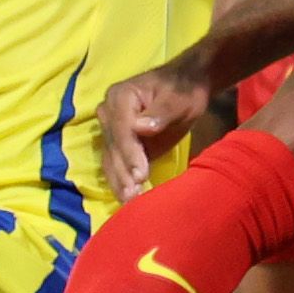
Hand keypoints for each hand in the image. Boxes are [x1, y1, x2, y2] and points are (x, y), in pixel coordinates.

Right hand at [102, 56, 210, 199]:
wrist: (185, 89)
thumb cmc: (183, 90)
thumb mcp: (178, 98)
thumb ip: (160, 112)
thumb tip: (140, 128)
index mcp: (120, 97)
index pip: (121, 128)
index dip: (129, 152)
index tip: (139, 174)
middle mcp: (108, 113)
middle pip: (113, 147)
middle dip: (123, 173)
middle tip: (133, 197)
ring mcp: (111, 130)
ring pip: (111, 160)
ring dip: (120, 182)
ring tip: (130, 203)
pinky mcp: (120, 145)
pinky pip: (116, 165)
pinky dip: (122, 183)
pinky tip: (129, 200)